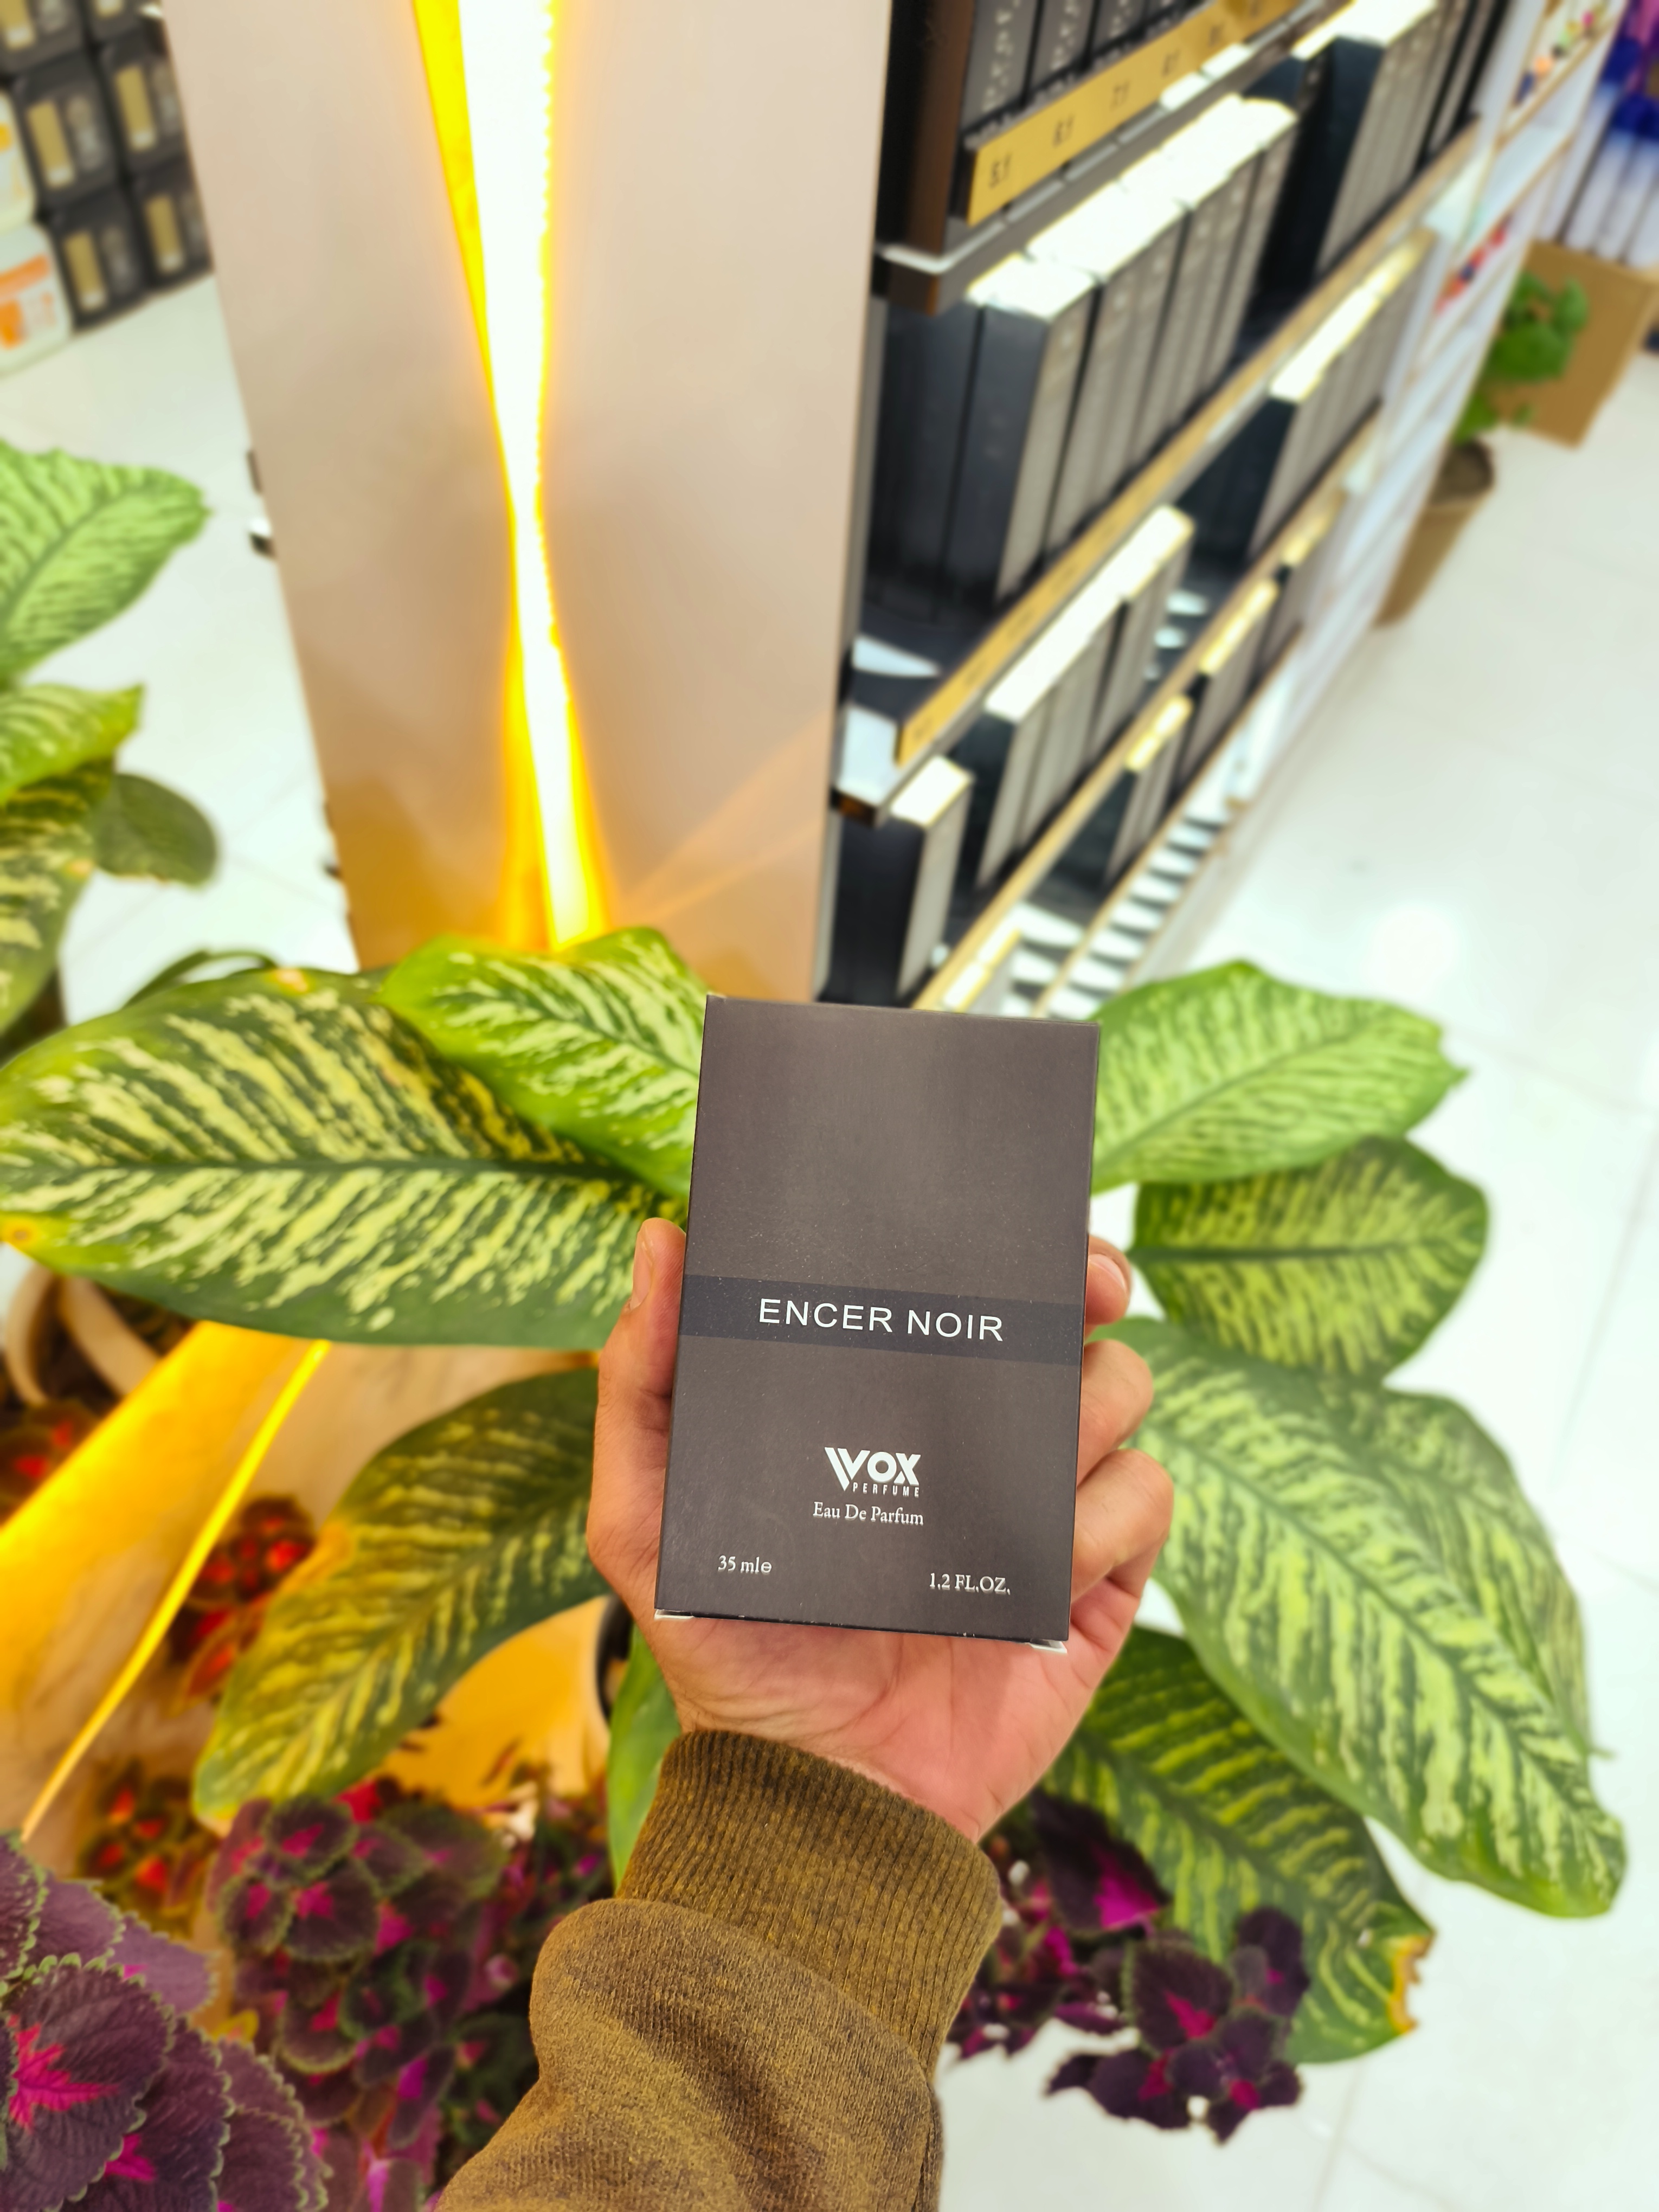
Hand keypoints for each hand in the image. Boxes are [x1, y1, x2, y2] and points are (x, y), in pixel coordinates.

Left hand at [587, 1219, 1171, 1841]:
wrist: (816, 1801)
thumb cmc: (729, 1655)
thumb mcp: (648, 1519)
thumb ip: (643, 1386)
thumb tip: (662, 1242)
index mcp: (893, 1407)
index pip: (967, 1296)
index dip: (1008, 1245)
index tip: (1023, 1225)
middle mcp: (975, 1442)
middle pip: (1071, 1325)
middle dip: (1084, 1290)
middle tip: (1082, 1288)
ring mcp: (1042, 1507)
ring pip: (1121, 1395)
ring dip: (1082, 1413)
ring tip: (1010, 1477)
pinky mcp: (1095, 1585)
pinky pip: (1147, 1500)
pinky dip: (1105, 1517)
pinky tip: (1040, 1567)